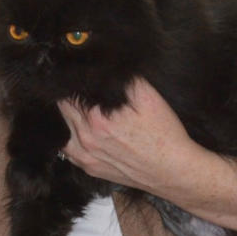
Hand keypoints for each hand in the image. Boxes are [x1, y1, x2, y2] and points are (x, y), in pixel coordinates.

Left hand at [57, 78, 200, 195]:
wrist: (173, 170)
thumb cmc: (164, 133)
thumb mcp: (148, 96)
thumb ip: (121, 79)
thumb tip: (103, 65)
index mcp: (97, 118)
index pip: (70, 91)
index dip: (74, 80)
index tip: (77, 74)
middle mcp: (86, 138)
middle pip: (63, 108)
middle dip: (69, 96)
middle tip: (76, 87)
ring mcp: (85, 156)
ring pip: (63, 128)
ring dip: (67, 115)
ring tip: (78, 106)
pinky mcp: (90, 168)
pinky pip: (68, 149)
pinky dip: (70, 136)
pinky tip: (80, 128)